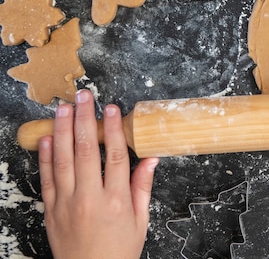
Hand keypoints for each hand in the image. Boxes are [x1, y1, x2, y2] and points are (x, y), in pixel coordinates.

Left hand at [38, 89, 158, 258]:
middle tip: (84, 97)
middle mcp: (90, 198)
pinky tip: (47, 137)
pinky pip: (47, 177)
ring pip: (64, 158)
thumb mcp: (140, 221)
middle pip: (88, 150)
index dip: (114, 129)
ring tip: (64, 108)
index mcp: (116, 201)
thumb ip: (143, 188)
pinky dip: (45, 156)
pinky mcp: (51, 209)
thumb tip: (151, 159)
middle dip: (85, 119)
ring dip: (63, 130)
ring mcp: (67, 203)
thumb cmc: (118, 251)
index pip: (116, 156)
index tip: (112, 109)